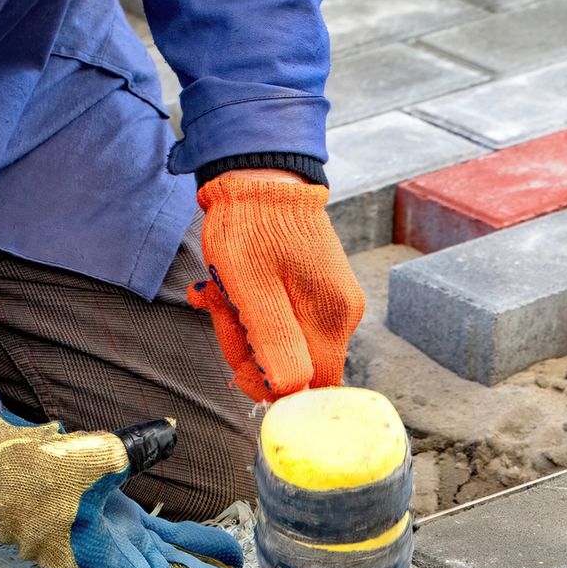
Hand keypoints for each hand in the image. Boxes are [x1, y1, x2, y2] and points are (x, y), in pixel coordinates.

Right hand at [0, 417, 242, 567]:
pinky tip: (231, 552)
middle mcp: (117, 558)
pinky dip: (201, 546)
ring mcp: (123, 542)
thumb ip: (132, 450)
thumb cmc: (33, 474)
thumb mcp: (86, 460)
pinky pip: (171, 542)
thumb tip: (169, 433)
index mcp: (104, 558)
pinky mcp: (125, 524)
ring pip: (176, 567)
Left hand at [187, 169, 365, 402]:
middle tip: (225, 309)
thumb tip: (288, 393)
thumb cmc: (250, 227)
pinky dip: (253, 309)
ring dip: (245, 325)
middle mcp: (341, 314)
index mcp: (331, 318)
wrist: (259, 175)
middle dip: (250, 347)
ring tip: (224, 292)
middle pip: (296, 365)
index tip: (240, 356)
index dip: (270, 383)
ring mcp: (331, 301)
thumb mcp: (250, 291)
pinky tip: (234, 286)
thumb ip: (274, 346)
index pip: (310, 385)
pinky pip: (285, 319)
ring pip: (285, 342)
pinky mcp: (318, 290)